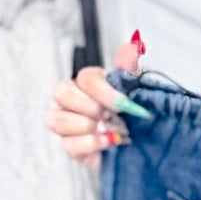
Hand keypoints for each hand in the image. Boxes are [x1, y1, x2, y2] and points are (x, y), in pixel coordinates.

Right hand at [46, 33, 143, 167]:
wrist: (144, 147)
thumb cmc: (136, 118)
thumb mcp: (140, 94)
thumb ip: (132, 74)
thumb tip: (130, 52)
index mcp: (90, 84)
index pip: (85, 78)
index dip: (103, 91)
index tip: (123, 104)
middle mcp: (73, 101)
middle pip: (60, 92)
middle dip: (88, 106)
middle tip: (109, 117)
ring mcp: (68, 124)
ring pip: (56, 119)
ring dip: (86, 126)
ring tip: (109, 131)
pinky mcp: (71, 147)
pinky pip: (66, 144)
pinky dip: (89, 144)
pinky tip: (107, 143)